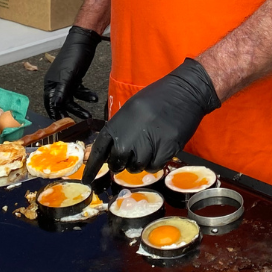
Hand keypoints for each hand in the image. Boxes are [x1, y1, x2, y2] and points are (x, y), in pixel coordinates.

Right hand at [43, 26, 100, 118]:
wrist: (84, 42)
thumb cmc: (73, 56)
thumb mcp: (67, 75)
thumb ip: (62, 91)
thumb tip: (55, 105)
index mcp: (51, 83)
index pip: (50, 102)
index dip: (54, 113)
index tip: (60, 124)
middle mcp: (57, 84)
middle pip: (62, 102)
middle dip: (70, 112)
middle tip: (75, 122)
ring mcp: (67, 81)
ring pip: (72, 98)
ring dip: (80, 106)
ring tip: (88, 114)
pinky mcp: (75, 79)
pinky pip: (79, 91)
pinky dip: (86, 95)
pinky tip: (94, 98)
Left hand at [81, 58, 219, 179]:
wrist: (185, 91)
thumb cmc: (158, 97)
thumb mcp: (132, 109)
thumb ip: (121, 129)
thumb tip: (114, 150)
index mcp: (118, 123)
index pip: (100, 150)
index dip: (92, 167)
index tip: (87, 180)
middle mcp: (129, 136)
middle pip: (117, 162)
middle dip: (121, 162)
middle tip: (132, 154)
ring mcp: (147, 144)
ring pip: (136, 167)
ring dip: (140, 162)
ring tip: (150, 146)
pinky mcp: (165, 149)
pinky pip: (154, 167)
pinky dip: (155, 162)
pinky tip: (160, 149)